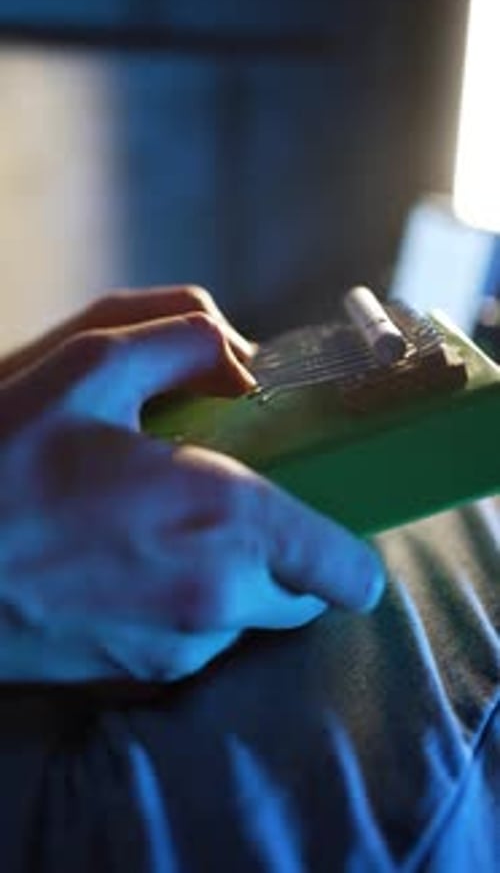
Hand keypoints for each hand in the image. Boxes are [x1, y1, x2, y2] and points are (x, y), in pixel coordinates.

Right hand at [0, 287, 384, 682]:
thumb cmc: (1, 466)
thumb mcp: (89, 367)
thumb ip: (186, 342)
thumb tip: (241, 361)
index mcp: (226, 522)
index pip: (344, 569)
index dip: (347, 548)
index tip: (325, 517)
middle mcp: (217, 599)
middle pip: (303, 596)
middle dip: (287, 553)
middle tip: (238, 504)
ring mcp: (179, 647)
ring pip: (249, 616)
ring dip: (234, 576)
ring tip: (169, 526)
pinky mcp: (142, 674)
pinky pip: (198, 636)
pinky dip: (189, 601)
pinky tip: (131, 560)